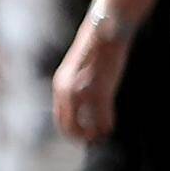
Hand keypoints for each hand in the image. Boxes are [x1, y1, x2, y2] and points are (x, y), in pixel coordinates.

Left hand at [52, 11, 131, 143]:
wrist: (104, 30)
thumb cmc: (94, 50)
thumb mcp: (77, 70)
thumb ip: (73, 86)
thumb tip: (78, 104)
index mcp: (60, 86)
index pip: (60, 118)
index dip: (70, 130)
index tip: (81, 136)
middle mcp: (66, 91)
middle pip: (68, 126)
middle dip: (80, 136)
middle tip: (92, 140)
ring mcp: (83, 92)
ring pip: (85, 126)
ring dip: (93, 134)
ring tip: (101, 137)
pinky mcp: (100, 90)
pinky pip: (102, 117)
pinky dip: (106, 125)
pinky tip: (110, 128)